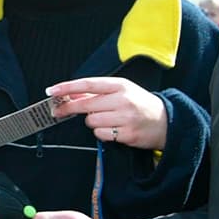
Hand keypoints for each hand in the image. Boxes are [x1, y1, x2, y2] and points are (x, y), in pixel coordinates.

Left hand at [48, 76, 167, 149]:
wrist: (166, 121)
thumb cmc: (140, 104)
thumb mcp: (122, 91)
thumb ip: (99, 92)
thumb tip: (73, 94)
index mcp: (120, 85)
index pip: (88, 84)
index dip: (67, 87)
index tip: (52, 91)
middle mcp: (123, 100)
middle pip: (86, 105)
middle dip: (68, 108)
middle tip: (57, 111)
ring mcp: (125, 118)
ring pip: (91, 122)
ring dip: (92, 122)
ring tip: (106, 120)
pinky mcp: (126, 134)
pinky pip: (101, 135)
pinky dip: (102, 133)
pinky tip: (113, 129)